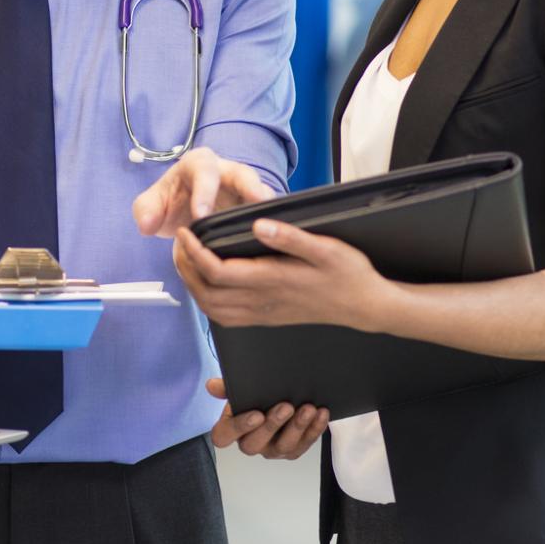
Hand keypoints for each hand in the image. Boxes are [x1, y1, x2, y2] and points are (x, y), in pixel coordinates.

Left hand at [132, 147, 274, 238]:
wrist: (183, 211)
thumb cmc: (171, 202)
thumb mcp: (152, 204)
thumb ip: (145, 211)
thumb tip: (147, 224)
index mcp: (199, 164)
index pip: (204, 172)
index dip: (204, 192)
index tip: (200, 214)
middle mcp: (227, 171)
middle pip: (243, 173)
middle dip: (250, 186)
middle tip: (257, 202)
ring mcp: (245, 189)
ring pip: (261, 192)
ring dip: (267, 207)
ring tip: (275, 223)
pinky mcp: (255, 207)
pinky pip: (267, 213)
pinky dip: (271, 224)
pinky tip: (276, 240)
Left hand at [173, 220, 394, 329]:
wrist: (365, 307)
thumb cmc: (349, 274)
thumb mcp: (327, 248)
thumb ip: (291, 237)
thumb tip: (259, 224)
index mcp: (272, 279)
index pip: (217, 271)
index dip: (194, 252)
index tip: (186, 231)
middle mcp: (262, 301)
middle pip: (206, 293)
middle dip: (185, 269)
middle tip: (179, 243)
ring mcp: (263, 313)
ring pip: (212, 308)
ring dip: (192, 285)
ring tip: (187, 259)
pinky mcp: (266, 319)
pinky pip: (225, 317)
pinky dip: (207, 301)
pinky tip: (208, 283)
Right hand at [205, 377, 328, 459]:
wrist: (278, 398)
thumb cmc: (254, 396)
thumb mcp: (240, 389)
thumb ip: (226, 387)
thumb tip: (212, 385)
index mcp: (231, 429)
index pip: (224, 436)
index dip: (239, 427)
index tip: (256, 413)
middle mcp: (250, 443)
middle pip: (255, 443)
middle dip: (273, 425)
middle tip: (286, 407)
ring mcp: (272, 450)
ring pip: (284, 446)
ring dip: (297, 427)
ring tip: (307, 408)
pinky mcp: (292, 451)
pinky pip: (304, 444)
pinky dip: (314, 429)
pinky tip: (321, 413)